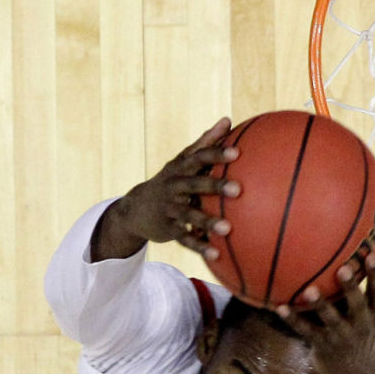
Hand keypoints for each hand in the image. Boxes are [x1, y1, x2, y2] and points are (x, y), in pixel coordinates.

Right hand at [91, 118, 240, 260]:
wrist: (135, 209)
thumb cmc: (171, 180)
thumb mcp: (183, 161)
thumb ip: (205, 142)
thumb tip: (228, 119)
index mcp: (180, 169)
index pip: (198, 157)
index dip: (216, 154)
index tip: (237, 153)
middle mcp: (173, 187)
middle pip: (194, 184)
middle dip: (215, 186)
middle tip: (239, 190)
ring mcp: (169, 209)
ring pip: (189, 215)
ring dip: (208, 222)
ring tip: (228, 229)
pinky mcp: (168, 230)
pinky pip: (185, 240)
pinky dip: (199, 247)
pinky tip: (216, 254)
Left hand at [277, 256, 374, 373]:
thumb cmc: (362, 331)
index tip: (370, 255)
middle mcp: (361, 325)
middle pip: (357, 305)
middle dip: (351, 288)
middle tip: (342, 269)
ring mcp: (341, 337)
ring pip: (331, 320)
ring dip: (320, 305)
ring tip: (309, 290)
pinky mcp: (323, 346)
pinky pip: (306, 331)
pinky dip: (293, 320)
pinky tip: (280, 308)